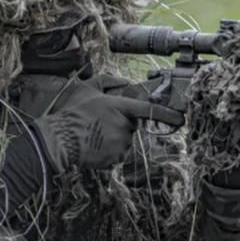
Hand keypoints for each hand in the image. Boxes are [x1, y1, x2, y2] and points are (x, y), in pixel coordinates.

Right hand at [33, 80, 184, 173]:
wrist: (58, 141)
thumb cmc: (71, 113)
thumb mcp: (86, 88)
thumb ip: (108, 81)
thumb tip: (124, 82)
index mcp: (119, 107)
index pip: (149, 110)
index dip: (167, 114)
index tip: (181, 119)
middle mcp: (124, 126)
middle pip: (132, 125)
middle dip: (121, 123)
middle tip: (99, 123)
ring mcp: (120, 144)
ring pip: (124, 140)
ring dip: (114, 138)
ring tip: (94, 135)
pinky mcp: (115, 159)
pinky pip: (117, 154)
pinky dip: (108, 151)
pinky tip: (93, 146)